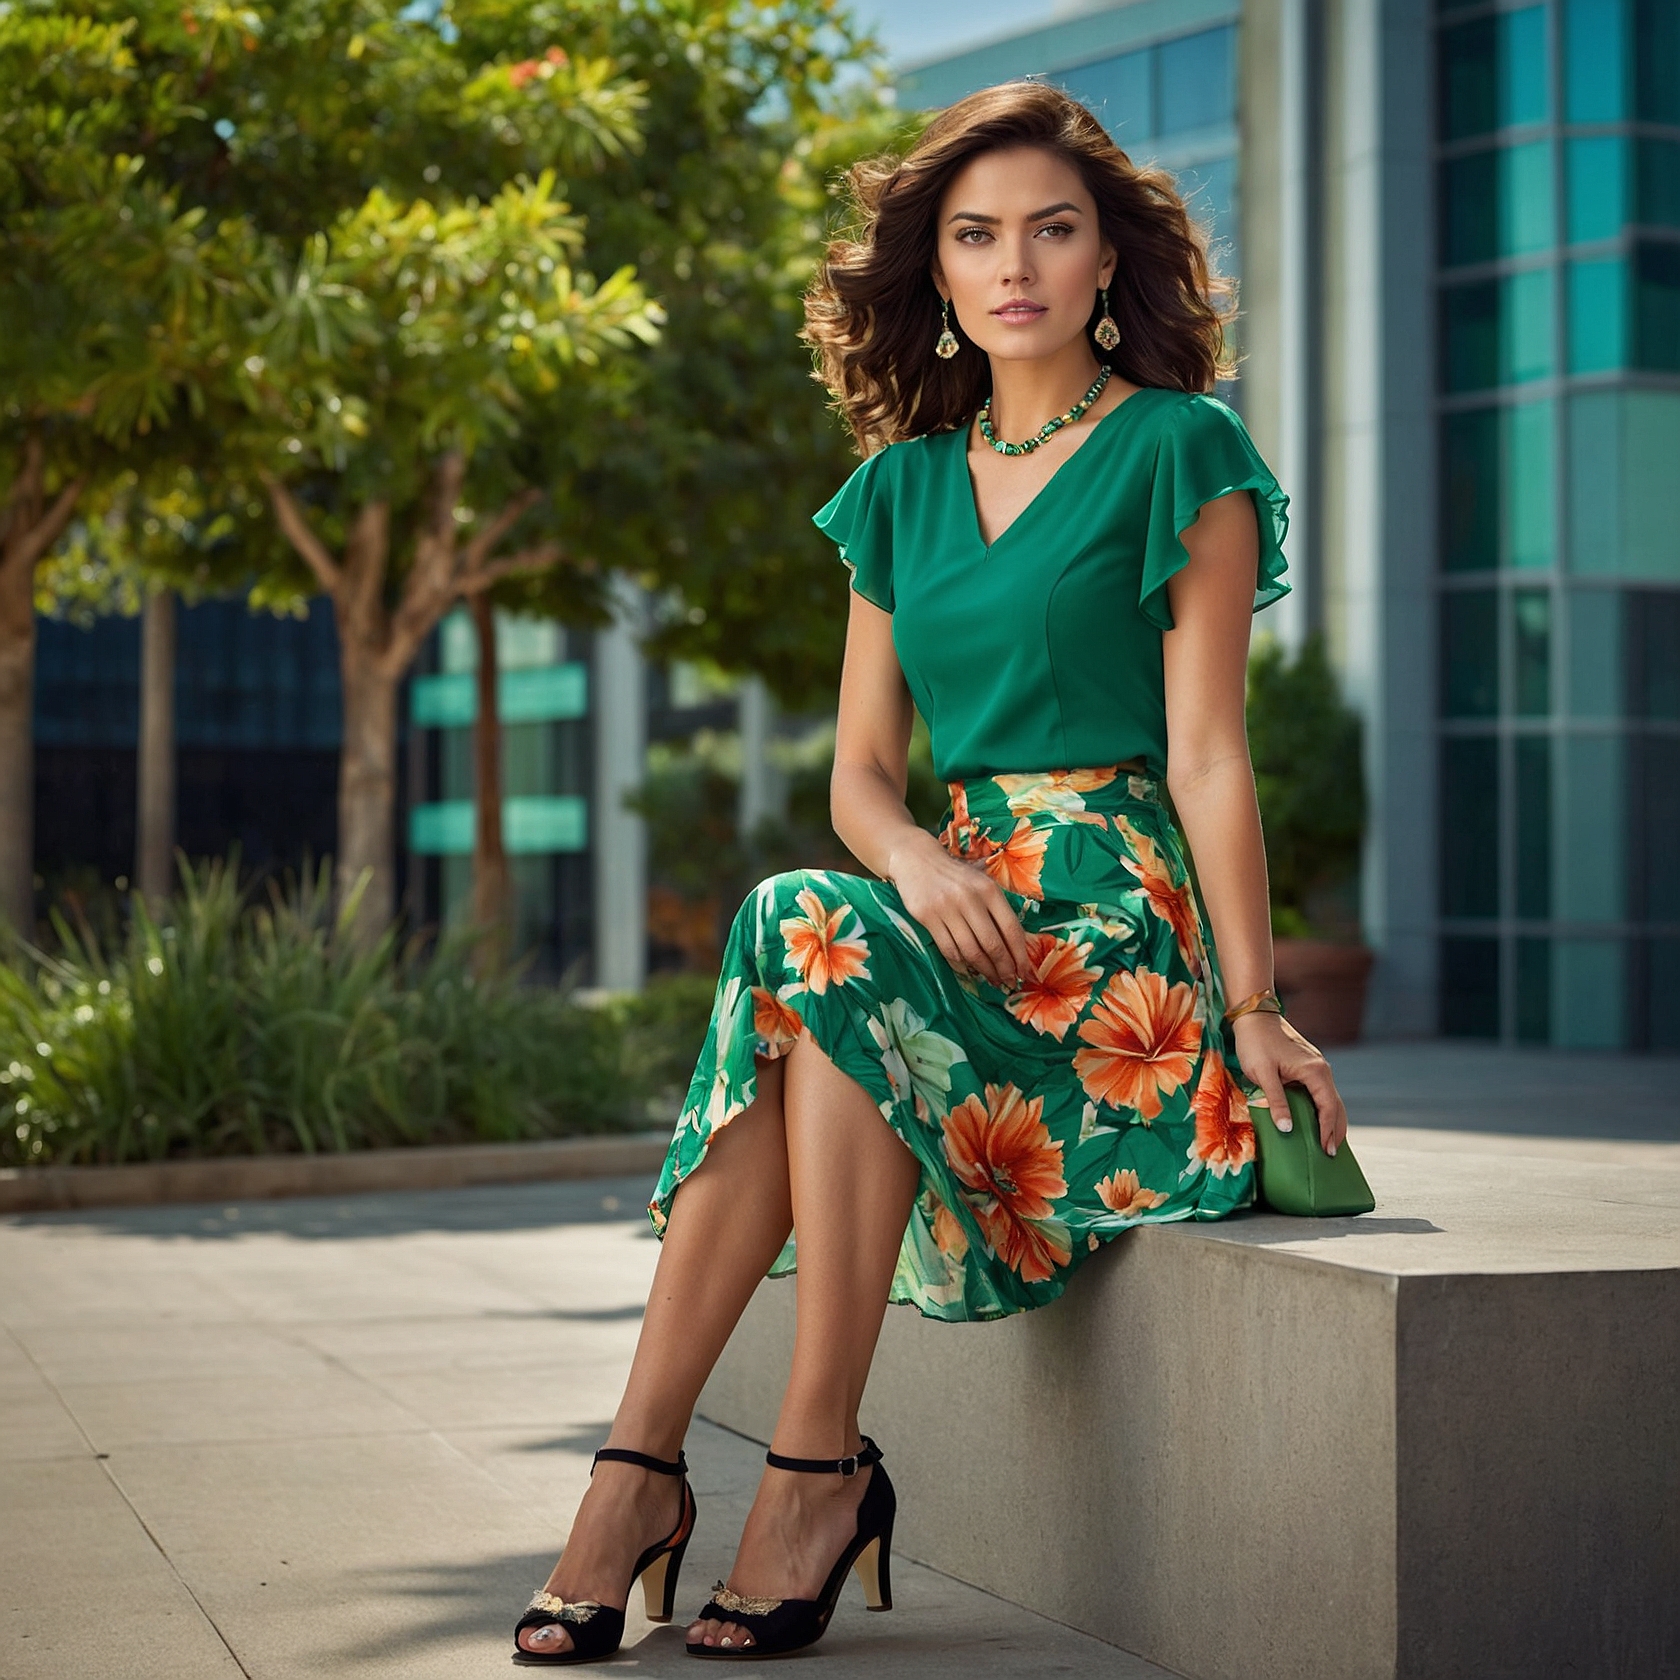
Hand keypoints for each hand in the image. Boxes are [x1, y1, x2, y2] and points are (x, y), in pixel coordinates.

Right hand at [887, 834, 1029, 991]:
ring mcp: (947, 908)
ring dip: (984, 970)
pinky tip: (969, 970)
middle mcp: (970, 899)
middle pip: (992, 944)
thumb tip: (1015, 948)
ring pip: (970, 951)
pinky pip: (948, 949)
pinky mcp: (927, 917)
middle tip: (1009, 983)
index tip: (1025, 972)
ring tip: (992, 980)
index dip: (1020, 955)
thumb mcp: (982, 884)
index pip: (1011, 929)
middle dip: (1004, 968)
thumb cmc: (956, 876)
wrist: (917, 860)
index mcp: (989, 890)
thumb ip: (998, 910)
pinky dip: (961, 964)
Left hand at [1230, 1010, 1348, 1155]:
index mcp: (1315, 1072)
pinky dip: (1323, 1109)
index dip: (1328, 1130)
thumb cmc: (1256, 1043)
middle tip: (1331, 1154)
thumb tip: (1287, 1129)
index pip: (1328, 1107)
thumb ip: (1276, 1101)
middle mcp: (1321, 1069)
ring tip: (1328, 1142)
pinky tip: (1316, 1121)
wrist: (1254, 1017)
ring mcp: (1316, 1067)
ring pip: (1331, 1099)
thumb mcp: (1263, 1074)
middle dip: (1335, 1130)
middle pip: (1335, 1105)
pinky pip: (1321, 1092)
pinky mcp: (1308, 1067)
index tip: (1326, 1151)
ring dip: (1331, 1120)